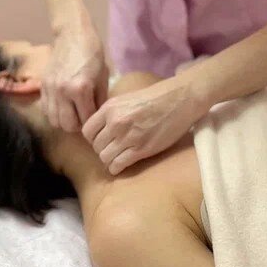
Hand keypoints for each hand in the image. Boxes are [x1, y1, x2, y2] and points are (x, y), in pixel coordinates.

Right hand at [41, 24, 108, 132]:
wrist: (72, 34)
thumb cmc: (93, 53)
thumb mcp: (103, 76)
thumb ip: (100, 100)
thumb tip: (98, 118)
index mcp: (80, 89)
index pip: (86, 120)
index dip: (93, 123)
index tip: (97, 120)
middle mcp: (62, 92)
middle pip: (67, 125)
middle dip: (78, 125)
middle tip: (84, 117)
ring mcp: (50, 89)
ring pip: (54, 121)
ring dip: (64, 121)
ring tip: (73, 112)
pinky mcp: (42, 86)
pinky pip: (45, 110)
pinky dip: (54, 113)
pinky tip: (63, 106)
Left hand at [81, 73, 208, 174]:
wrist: (179, 99)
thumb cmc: (155, 98)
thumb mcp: (126, 99)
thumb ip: (111, 112)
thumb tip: (100, 128)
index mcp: (110, 108)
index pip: (87, 131)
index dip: (93, 138)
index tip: (102, 140)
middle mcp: (115, 122)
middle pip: (96, 146)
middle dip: (102, 150)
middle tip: (112, 150)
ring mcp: (128, 136)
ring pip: (105, 157)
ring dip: (109, 160)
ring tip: (117, 159)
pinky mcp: (141, 149)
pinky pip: (118, 165)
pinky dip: (117, 168)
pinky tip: (122, 165)